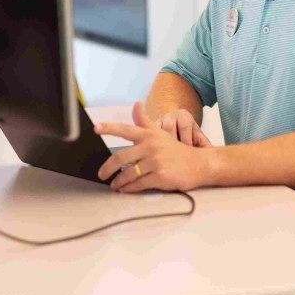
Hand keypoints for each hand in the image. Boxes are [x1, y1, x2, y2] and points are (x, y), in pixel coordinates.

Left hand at [94, 102, 211, 192]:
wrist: (199, 164)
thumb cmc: (177, 150)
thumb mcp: (161, 132)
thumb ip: (144, 121)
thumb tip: (136, 104)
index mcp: (149, 135)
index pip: (125, 129)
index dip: (109, 128)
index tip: (95, 128)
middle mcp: (151, 146)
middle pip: (121, 157)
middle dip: (107, 168)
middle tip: (101, 174)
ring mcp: (156, 161)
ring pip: (128, 173)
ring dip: (118, 182)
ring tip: (114, 185)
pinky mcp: (160, 176)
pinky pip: (139, 184)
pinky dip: (129, 188)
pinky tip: (125, 190)